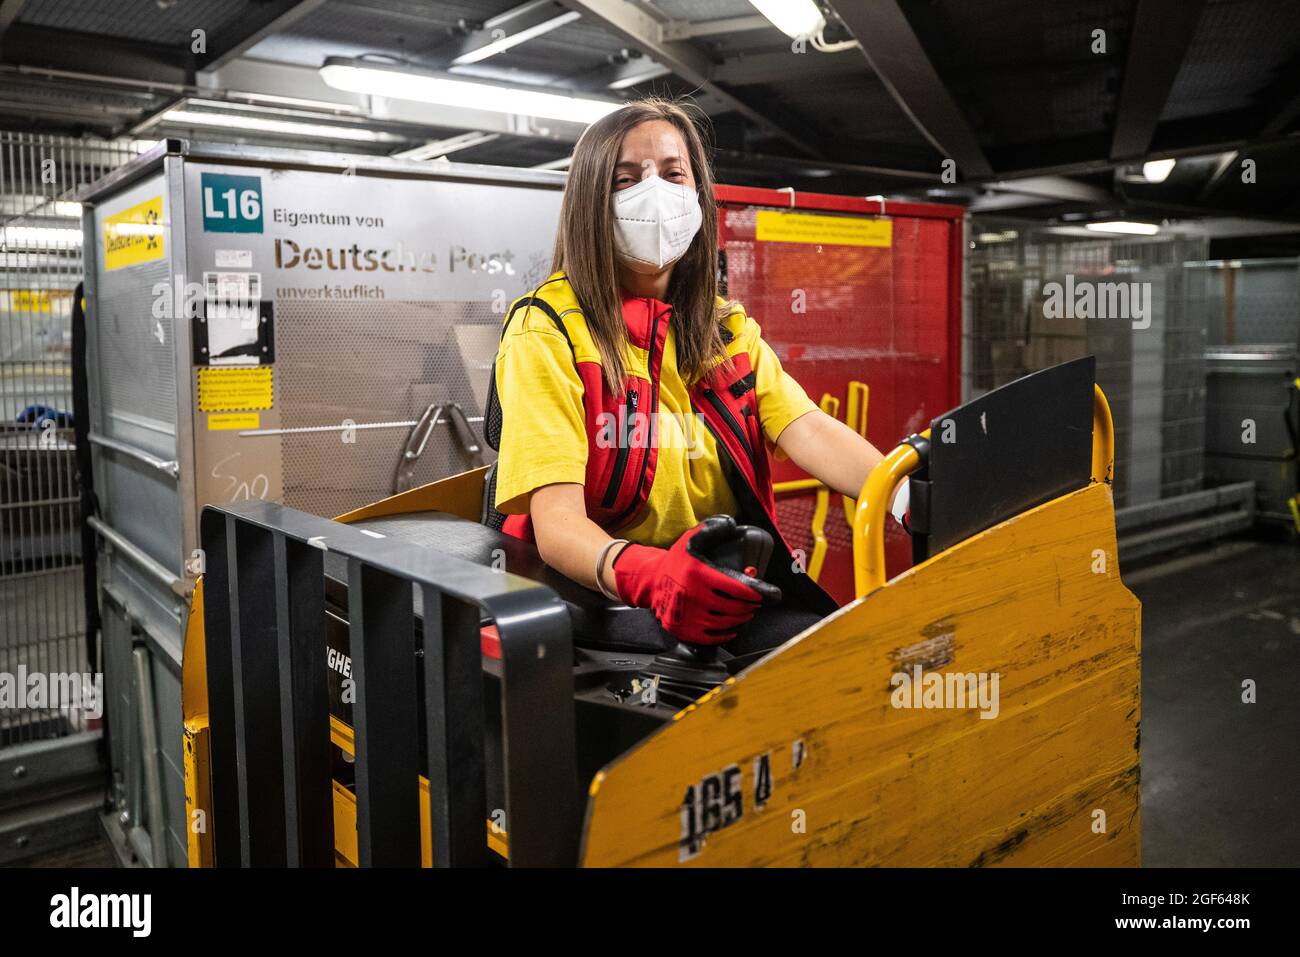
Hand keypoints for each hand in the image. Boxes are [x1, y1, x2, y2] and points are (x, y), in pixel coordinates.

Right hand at [612, 516, 780, 644]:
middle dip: (751, 606)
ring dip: (741, 618)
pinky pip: (712, 637)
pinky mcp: (684, 630)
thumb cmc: (677, 560)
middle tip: (756, 601)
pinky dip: (726, 633)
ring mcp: (688, 616)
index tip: (771, 594)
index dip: (758, 592)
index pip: (738, 587)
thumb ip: (713, 528)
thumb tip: (733, 524)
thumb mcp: (692, 538)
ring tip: (746, 612)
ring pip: (726, 623)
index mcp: (699, 574)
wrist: (651, 581)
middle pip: (735, 607)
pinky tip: (731, 626)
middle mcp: (693, 596)